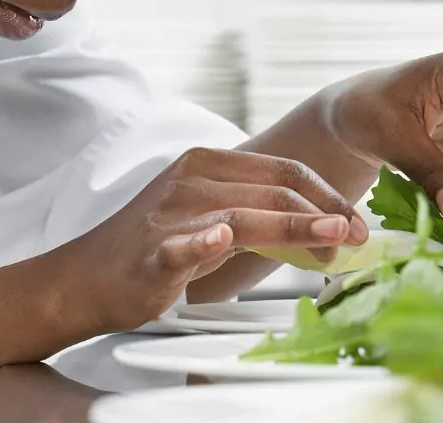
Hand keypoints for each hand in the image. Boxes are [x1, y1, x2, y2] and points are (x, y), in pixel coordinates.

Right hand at [60, 148, 366, 332]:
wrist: (83, 278)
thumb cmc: (151, 246)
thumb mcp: (209, 215)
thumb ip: (258, 212)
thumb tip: (324, 224)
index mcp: (207, 163)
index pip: (284, 169)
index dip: (328, 193)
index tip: (356, 219)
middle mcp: (191, 180)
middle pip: (275, 191)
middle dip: (326, 213)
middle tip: (359, 237)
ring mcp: (170, 214)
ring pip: (246, 215)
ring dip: (296, 228)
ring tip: (333, 238)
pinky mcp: (152, 252)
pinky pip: (181, 245)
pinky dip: (203, 242)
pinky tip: (221, 239)